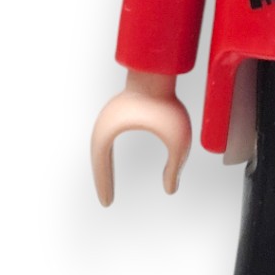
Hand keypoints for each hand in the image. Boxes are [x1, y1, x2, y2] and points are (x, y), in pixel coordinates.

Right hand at [90, 70, 192, 203]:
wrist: (158, 71)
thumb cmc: (166, 103)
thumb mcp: (177, 141)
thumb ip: (175, 166)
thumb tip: (171, 190)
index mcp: (108, 132)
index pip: (101, 166)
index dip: (104, 186)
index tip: (107, 203)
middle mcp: (103, 124)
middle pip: (97, 159)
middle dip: (102, 180)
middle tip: (106, 200)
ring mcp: (108, 116)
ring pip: (100, 149)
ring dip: (103, 167)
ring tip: (107, 186)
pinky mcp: (116, 112)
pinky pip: (107, 138)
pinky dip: (107, 154)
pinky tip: (111, 162)